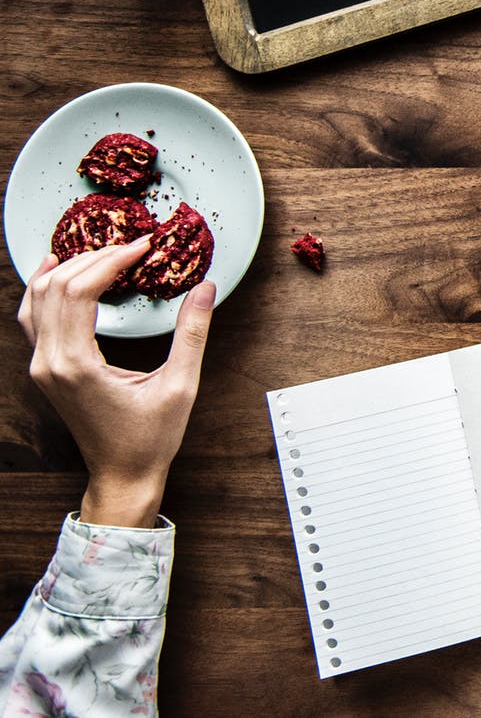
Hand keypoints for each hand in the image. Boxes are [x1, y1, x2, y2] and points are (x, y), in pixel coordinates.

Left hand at [18, 241, 216, 527]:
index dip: (111, 260)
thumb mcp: (180, 385)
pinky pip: (32, 318)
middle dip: (92, 258)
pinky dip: (43, 290)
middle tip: (129, 247)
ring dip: (66, 268)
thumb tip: (205, 288)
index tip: (142, 247)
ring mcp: (42, 367)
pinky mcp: (45, 369)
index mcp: (76, 365)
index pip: (79, 291)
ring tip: (99, 251)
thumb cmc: (150, 439)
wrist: (121, 475)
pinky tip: (57, 272)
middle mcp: (50, 363)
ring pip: (36, 299)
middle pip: (54, 288)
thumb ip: (192, 333)